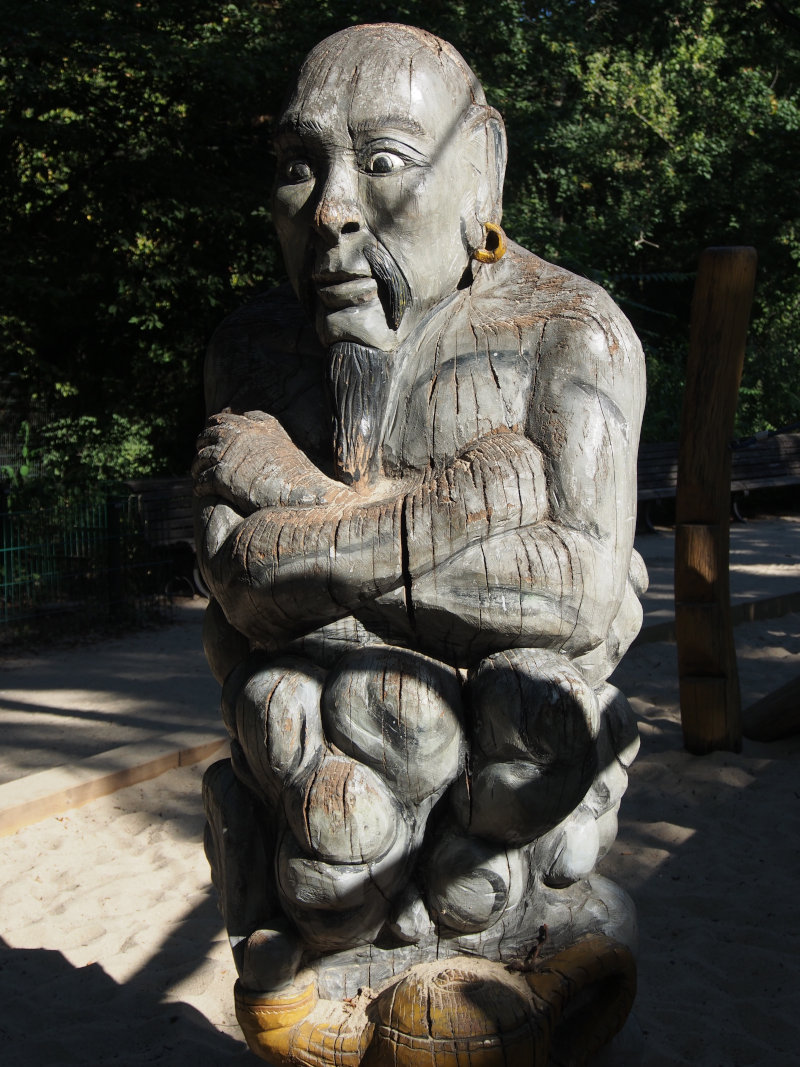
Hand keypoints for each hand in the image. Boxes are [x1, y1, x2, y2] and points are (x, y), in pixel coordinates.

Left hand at [192, 411, 350, 512]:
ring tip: (198, 474)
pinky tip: (199, 491)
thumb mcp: (285, 444)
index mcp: (256, 424)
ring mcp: (229, 454)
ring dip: (197, 466)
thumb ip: (267, 434)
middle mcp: (239, 434)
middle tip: (202, 455)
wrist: (301, 493)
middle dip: (203, 444)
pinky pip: (201, 480)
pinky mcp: (221, 476)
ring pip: (201, 457)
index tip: (212, 435)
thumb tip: (254, 433)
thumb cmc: (298, 474)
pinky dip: (199, 486)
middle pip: (208, 434)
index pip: (226, 418)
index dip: (216, 426)